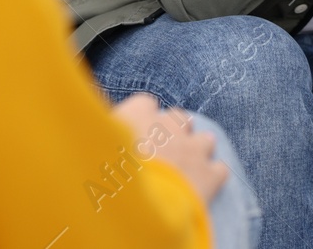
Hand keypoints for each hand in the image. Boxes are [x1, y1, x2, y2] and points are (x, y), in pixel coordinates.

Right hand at [110, 93, 229, 203]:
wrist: (138, 208)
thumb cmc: (105, 179)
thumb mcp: (93, 150)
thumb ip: (101, 138)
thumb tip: (99, 137)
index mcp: (137, 116)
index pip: (145, 104)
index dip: (143, 118)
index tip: (138, 132)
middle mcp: (168, 126)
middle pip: (178, 117)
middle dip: (174, 131)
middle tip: (163, 151)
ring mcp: (193, 148)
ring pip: (205, 139)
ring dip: (197, 151)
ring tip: (186, 168)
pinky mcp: (210, 175)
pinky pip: (219, 169)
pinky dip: (212, 176)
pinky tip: (202, 187)